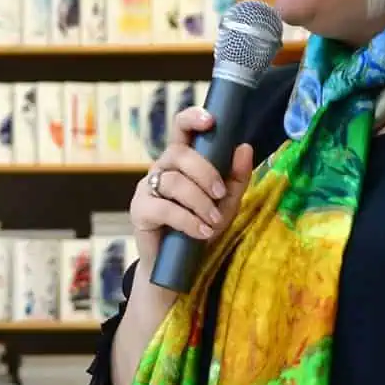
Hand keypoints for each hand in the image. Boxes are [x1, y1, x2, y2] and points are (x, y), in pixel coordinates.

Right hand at [131, 107, 253, 256]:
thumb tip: (244, 147)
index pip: (181, 129)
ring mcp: (147, 188)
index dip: (192, 119)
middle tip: (220, 195)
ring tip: (213, 222)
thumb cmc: (201, 227)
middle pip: (178, 153)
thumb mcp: (226, 203)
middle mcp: (162, 168)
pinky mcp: (139, 210)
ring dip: (199, 202)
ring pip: (173, 181)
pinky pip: (163, 208)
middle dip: (205, 173)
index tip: (211, 121)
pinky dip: (187, 220)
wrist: (180, 265)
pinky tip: (201, 232)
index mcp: (182, 160)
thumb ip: (236, 177)